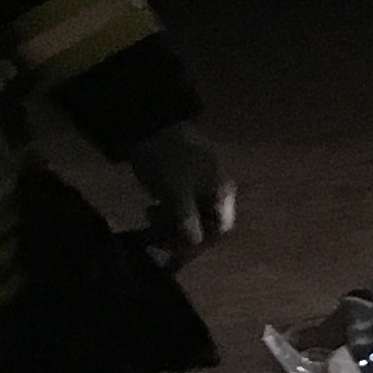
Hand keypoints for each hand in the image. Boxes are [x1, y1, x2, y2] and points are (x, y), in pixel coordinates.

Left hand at [122, 121, 237, 264]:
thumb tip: (194, 244)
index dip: (201, 242)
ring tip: (151, 219)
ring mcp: (201, 181)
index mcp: (221, 191)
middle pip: (207, 223)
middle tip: (157, 237)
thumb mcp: (176, 195)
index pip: (221, 227)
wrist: (150, 124)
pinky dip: (169, 211)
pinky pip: (182, 202)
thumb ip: (187, 222)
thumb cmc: (168, 161)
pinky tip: (153, 207)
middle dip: (183, 234)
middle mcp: (217, 188)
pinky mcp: (185, 177)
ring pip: (193, 213)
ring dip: (173, 223)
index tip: (177, 249)